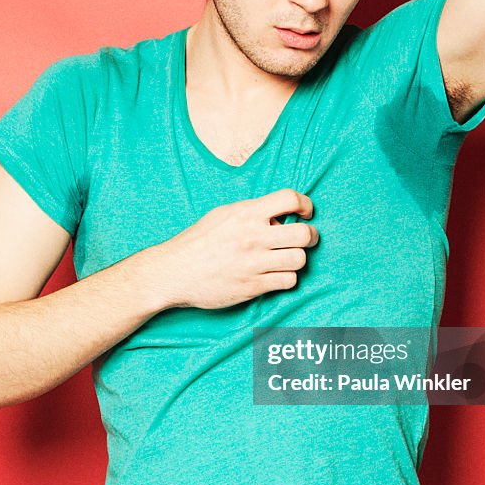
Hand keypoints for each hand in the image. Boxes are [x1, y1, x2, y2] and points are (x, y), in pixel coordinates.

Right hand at [159, 189, 318, 309]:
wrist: (174, 272)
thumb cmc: (197, 241)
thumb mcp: (223, 215)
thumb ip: (252, 213)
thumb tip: (280, 219)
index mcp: (245, 213)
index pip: (289, 198)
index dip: (305, 204)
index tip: (305, 212)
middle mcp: (253, 236)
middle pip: (304, 234)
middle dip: (311, 236)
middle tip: (305, 238)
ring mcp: (254, 263)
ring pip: (300, 259)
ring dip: (297, 259)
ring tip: (286, 258)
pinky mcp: (253, 286)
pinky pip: (288, 281)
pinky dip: (286, 278)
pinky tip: (275, 275)